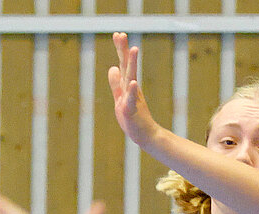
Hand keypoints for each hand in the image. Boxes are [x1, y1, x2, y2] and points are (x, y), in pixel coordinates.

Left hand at [107, 32, 162, 151]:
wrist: (145, 135)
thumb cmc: (133, 117)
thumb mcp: (120, 98)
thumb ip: (116, 83)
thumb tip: (112, 67)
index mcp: (127, 85)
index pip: (123, 63)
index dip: (120, 49)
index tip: (118, 34)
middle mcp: (130, 88)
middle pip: (126, 66)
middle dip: (123, 50)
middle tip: (121, 34)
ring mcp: (131, 98)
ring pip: (131, 78)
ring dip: (132, 64)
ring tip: (134, 49)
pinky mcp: (131, 110)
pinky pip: (131, 99)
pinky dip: (132, 90)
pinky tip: (132, 82)